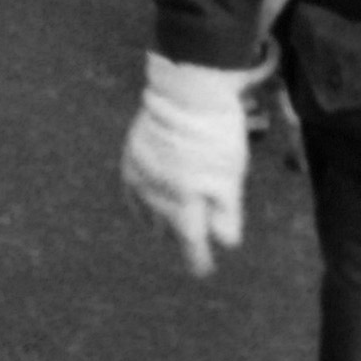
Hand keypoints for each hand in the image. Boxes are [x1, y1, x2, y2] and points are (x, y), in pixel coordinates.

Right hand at [123, 55, 252, 275]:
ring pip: (150, 213)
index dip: (198, 260)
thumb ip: (227, 215)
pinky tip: (157, 196)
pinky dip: (146, 199)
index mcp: (184, 204)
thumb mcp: (231, 178)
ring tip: (179, 208)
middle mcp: (155, 195)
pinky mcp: (129, 158)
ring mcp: (138, 176)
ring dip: (164, 216)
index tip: (203, 270)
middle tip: (198, 227)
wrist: (186, 90)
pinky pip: (134, 192)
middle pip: (169, 229)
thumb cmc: (215, 135)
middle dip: (183, 232)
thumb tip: (223, 244)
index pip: (190, 244)